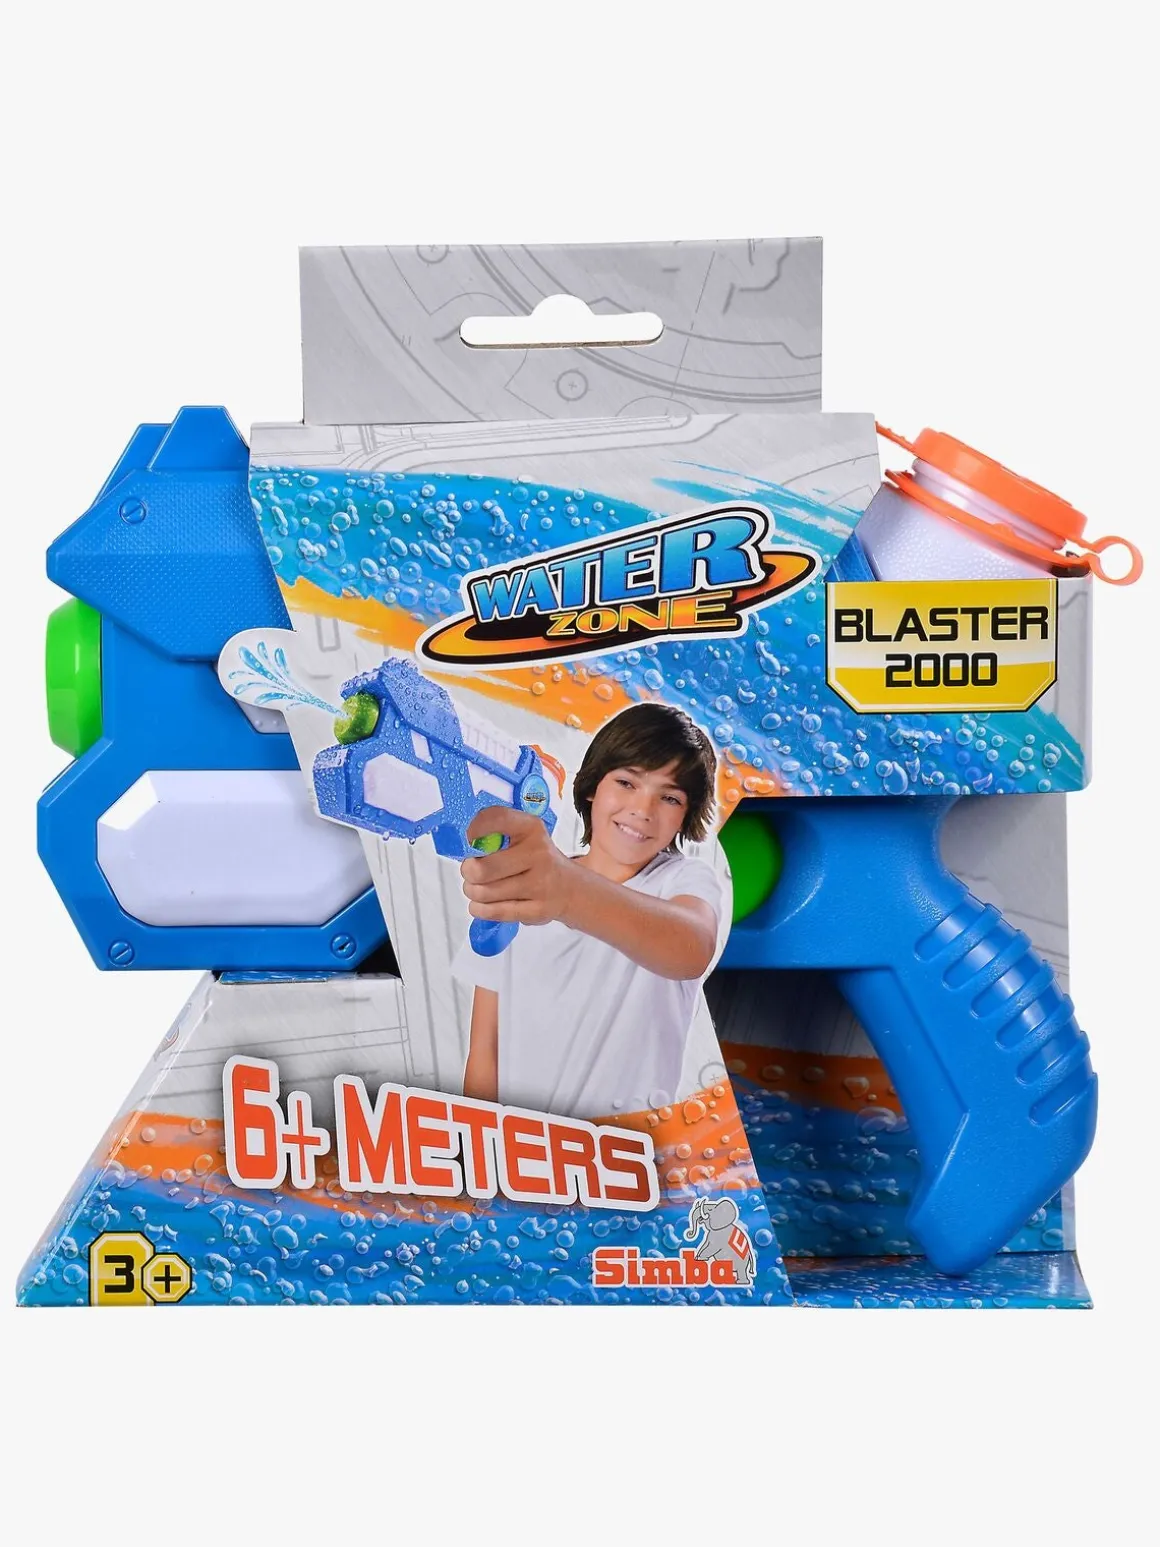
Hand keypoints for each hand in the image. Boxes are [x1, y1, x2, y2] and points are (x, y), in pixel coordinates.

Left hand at [460, 807, 576, 927]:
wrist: (569, 888)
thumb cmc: (536, 860)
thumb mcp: (524, 836)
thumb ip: (496, 834)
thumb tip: (464, 844)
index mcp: (532, 828)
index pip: (498, 819)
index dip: (475, 828)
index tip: (468, 838)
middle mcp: (538, 854)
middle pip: (481, 869)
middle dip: (468, 872)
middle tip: (471, 871)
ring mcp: (540, 884)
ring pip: (484, 893)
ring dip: (473, 891)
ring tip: (478, 888)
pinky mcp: (537, 911)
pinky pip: (493, 912)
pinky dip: (480, 908)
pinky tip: (483, 903)